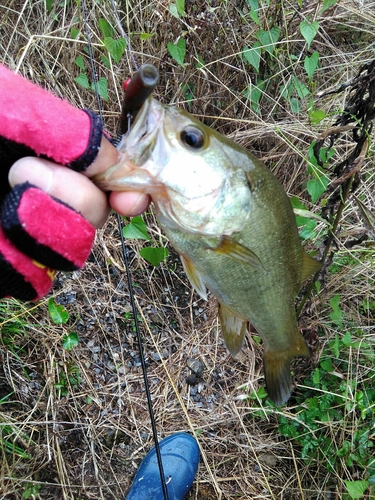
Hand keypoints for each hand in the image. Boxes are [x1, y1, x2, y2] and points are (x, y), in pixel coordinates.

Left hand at [0, 64, 148, 300]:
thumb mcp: (2, 108)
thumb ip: (59, 127)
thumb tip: (112, 159)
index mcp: (41, 155)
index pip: (100, 173)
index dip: (124, 183)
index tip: (132, 194)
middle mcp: (36, 196)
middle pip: (94, 215)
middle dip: (74, 195)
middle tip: (22, 171)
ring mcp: (18, 237)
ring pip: (71, 252)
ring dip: (46, 225)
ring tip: (5, 199)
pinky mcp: (2, 271)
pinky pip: (32, 279)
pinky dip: (17, 260)